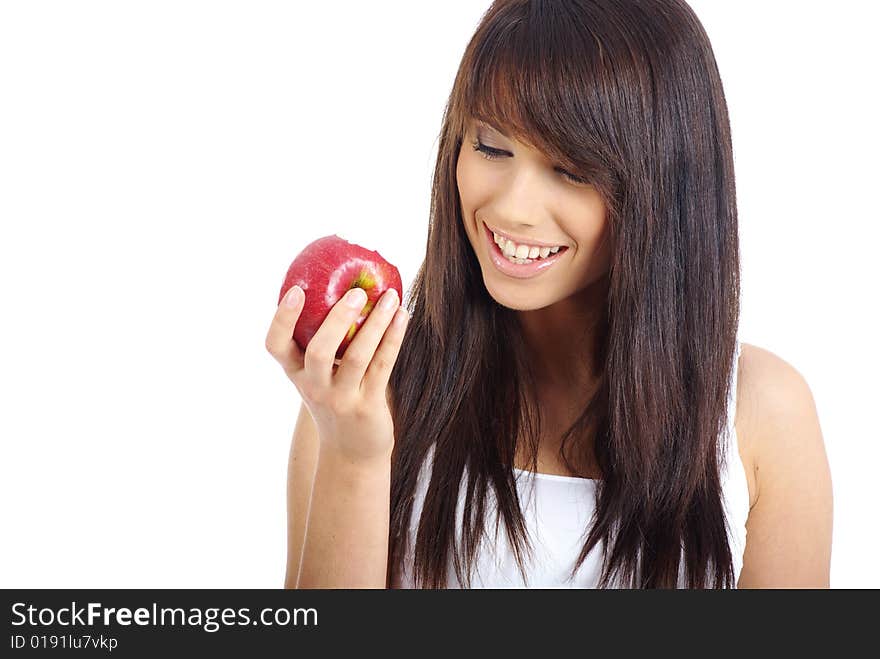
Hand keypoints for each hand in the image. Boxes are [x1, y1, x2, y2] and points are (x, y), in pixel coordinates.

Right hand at [265, 285, 408, 463]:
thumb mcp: (320, 377)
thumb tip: (344, 286)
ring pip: (357, 357)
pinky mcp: (367, 407)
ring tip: (391, 297)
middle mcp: (314, 387)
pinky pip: (382, 367)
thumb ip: (324, 342)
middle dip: (337, 320)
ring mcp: (341, 399)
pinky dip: (393, 339)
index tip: (296, 290)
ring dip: (376, 324)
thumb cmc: (336, 401)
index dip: (282, 319)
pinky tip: (403, 317)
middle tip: (357, 293)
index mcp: (297, 374)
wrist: (351, 453)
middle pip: (318, 352)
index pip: (275, 345)